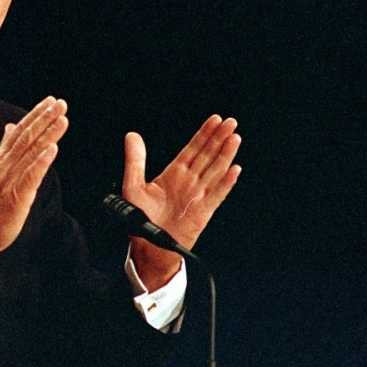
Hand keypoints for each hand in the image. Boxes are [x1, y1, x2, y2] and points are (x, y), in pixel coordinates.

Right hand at [0, 96, 68, 264]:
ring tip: (62, 119)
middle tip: (60, 103)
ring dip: (47, 134)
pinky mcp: (15, 195)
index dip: (35, 115)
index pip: (20, 131)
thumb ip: (6, 148)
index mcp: (1, 159)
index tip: (50, 101)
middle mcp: (5, 165)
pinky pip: (30, 175)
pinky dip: (41, 161)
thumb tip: (10, 127)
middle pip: (27, 136)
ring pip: (30, 151)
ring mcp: (9, 179)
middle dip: (44, 118)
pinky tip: (53, 149)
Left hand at [123, 115, 241, 288]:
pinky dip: (226, 183)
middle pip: (207, 155)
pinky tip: (234, 170)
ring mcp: (197, 196)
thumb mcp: (132, 185)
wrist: (147, 246)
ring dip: (225, 154)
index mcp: (174, 174)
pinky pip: (217, 194)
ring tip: (235, 138)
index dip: (203, 134)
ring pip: (215, 170)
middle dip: (219, 138)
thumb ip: (134, 160)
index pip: (192, 149)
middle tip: (231, 122)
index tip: (214, 120)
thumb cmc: (140, 219)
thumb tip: (132, 136)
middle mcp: (188, 182)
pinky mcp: (203, 211)